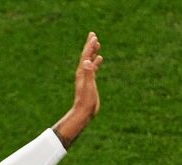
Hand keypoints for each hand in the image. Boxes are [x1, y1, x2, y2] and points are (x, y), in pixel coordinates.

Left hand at [53, 32, 103, 147]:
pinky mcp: (89, 81)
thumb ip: (88, 73)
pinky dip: (96, 62)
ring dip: (93, 52)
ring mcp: (86, 77)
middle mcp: (82, 72)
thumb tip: (87, 61)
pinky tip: (99, 59)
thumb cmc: (86, 101)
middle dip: (90, 45)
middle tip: (93, 34)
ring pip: (89, 60)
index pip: (86, 56)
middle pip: (86, 55)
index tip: (94, 37)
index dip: (90, 46)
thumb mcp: (88, 86)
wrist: (83, 112)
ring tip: (97, 44)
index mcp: (82, 72)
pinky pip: (92, 68)